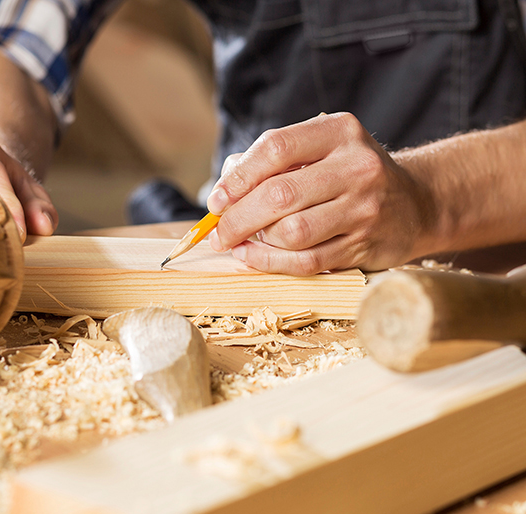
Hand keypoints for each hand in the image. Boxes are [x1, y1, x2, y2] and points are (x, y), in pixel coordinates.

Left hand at [206, 113, 435, 274]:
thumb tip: (223, 187)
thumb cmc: (351, 176)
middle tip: (217, 232)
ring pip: (292, 233)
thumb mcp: (322, 150)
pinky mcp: (364, 245)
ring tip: (238, 242)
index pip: (276, 147)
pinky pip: (307, 261)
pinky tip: (254, 257)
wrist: (416, 204)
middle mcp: (357, 167)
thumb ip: (274, 161)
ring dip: (255, 243)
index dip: (237, 176)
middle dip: (237, 218)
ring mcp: (364, 208)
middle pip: (280, 195)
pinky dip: (271, 263)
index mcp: (340, 132)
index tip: (215, 199)